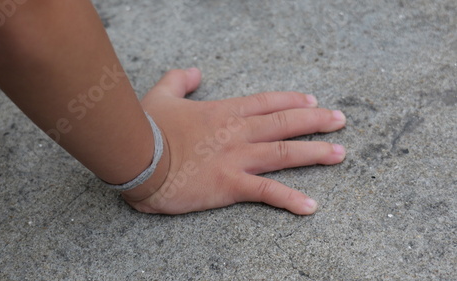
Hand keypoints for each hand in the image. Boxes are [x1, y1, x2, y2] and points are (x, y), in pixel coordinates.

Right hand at [121, 68, 345, 214]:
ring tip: (340, 154)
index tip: (312, 100)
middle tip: (340, 120)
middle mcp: (237, 132)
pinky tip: (311, 206)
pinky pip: (266, 192)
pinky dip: (290, 199)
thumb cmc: (146, 128)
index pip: (267, 103)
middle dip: (316, 120)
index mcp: (223, 112)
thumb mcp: (160, 95)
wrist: (136, 157)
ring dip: (315, 152)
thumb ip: (178, 79)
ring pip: (284, 153)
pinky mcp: (229, 185)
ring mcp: (236, 158)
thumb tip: (193, 71)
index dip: (292, 100)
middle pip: (285, 123)